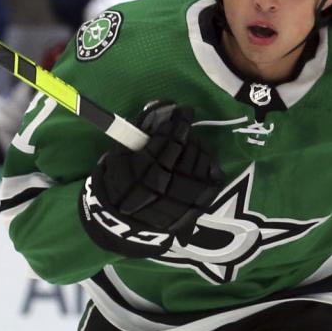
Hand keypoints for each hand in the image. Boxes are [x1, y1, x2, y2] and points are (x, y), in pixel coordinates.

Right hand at [79, 102, 223, 257]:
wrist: (125, 222)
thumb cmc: (120, 184)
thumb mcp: (119, 156)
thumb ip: (138, 132)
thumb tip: (161, 108)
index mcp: (147, 170)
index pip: (170, 139)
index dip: (179, 122)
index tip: (183, 111)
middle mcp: (168, 184)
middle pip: (188, 148)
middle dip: (188, 133)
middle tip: (184, 128)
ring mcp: (185, 197)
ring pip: (201, 161)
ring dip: (198, 147)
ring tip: (190, 144)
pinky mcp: (197, 206)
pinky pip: (212, 179)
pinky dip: (209, 165)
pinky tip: (201, 161)